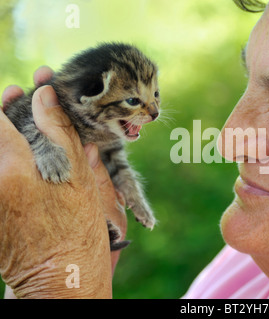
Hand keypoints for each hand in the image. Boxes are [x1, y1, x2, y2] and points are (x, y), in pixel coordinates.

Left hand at [0, 67, 126, 297]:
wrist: (61, 273)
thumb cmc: (77, 227)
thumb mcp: (78, 177)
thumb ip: (60, 132)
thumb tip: (44, 96)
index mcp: (15, 169)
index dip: (7, 100)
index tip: (20, 92)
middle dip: (7, 115)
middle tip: (24, 103)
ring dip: (9, 138)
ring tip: (30, 131)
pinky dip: (9, 160)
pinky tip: (28, 159)